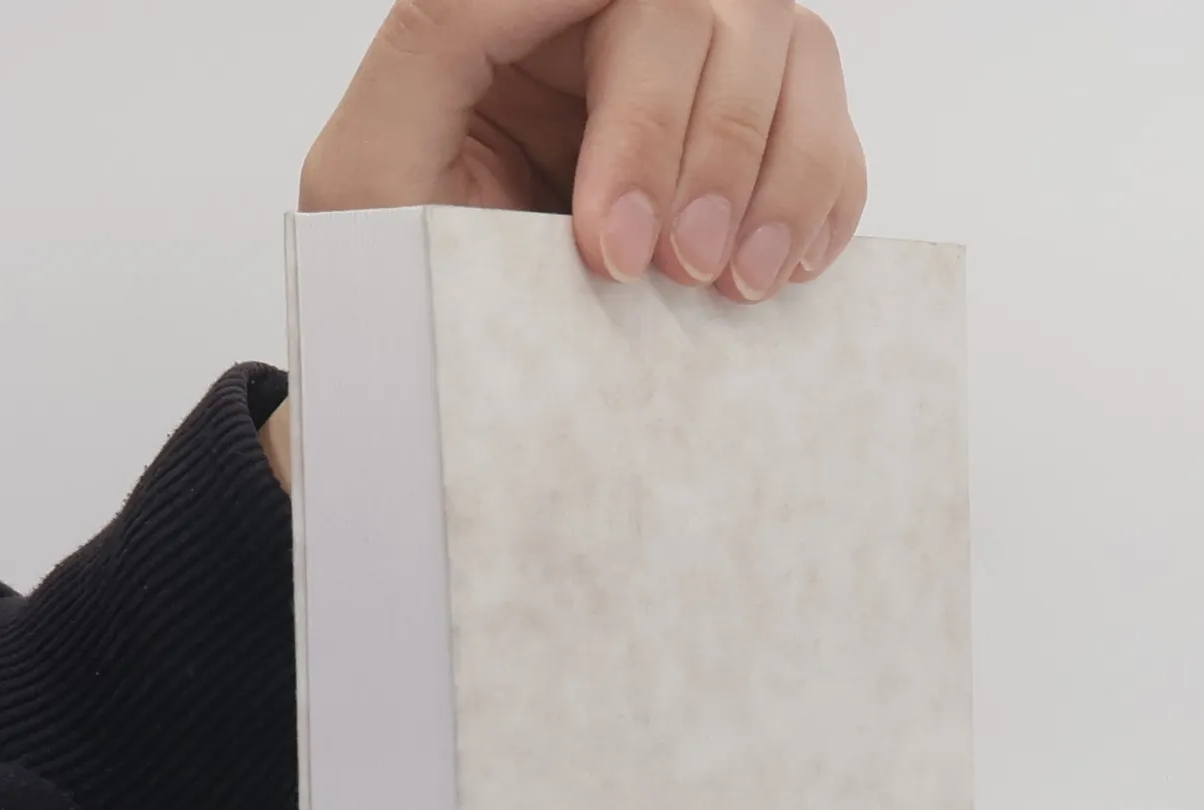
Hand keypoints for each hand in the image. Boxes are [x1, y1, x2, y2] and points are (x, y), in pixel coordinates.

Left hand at [299, 0, 865, 304]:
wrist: (430, 380)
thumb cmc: (392, 282)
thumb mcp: (373, 163)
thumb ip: (443, 35)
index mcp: (525, 15)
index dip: (645, 118)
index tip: (614, 244)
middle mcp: (612, 30)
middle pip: (722, 17)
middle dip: (711, 153)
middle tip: (680, 272)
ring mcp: (690, 88)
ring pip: (795, 54)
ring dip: (782, 176)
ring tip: (734, 285)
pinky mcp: (743, 160)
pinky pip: (830, 135)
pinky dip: (822, 201)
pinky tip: (778, 274)